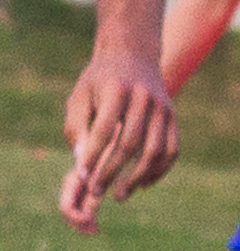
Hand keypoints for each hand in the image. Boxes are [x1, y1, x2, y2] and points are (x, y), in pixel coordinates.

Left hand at [62, 49, 179, 228]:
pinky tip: (143, 184)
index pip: (104, 129)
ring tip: (120, 195)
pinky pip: (172, 149)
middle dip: (112, 170)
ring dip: (138, 176)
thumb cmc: (98, 81)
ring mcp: (163, 108)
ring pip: (155, 149)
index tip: (82, 177)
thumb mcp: (79, 96)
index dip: (93, 155)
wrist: (132, 55)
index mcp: (116, 90)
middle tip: (97, 191)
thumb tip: (80, 161)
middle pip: (130, 142)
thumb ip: (76, 127)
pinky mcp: (173, 117)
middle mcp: (144, 98)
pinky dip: (160, 170)